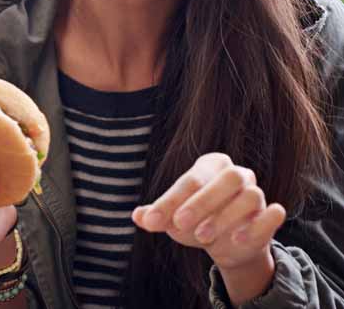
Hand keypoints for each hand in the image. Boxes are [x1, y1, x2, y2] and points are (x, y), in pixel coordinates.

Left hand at [132, 152, 282, 303]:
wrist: (226, 245)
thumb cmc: (195, 222)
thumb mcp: (173, 219)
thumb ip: (156, 216)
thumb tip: (138, 216)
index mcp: (209, 167)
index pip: (190, 180)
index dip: (169, 201)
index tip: (152, 221)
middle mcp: (237, 175)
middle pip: (227, 178)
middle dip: (202, 202)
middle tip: (180, 224)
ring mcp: (257, 194)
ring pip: (250, 195)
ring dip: (225, 216)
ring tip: (202, 237)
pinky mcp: (270, 215)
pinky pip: (274, 214)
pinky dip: (258, 224)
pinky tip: (236, 239)